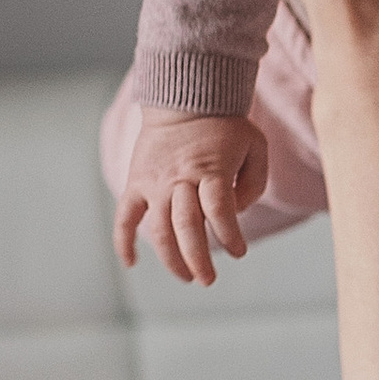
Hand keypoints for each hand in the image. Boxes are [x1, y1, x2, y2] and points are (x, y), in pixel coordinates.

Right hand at [115, 112, 270, 284]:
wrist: (184, 99)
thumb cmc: (226, 126)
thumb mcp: (255, 147)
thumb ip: (254, 184)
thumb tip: (234, 214)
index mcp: (211, 170)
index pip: (220, 211)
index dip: (230, 236)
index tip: (239, 253)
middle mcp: (179, 179)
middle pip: (186, 227)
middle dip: (197, 259)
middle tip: (208, 280)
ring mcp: (154, 183)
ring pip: (157, 230)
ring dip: (170, 259)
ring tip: (186, 277)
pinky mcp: (137, 183)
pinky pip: (125, 216)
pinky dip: (123, 241)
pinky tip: (131, 264)